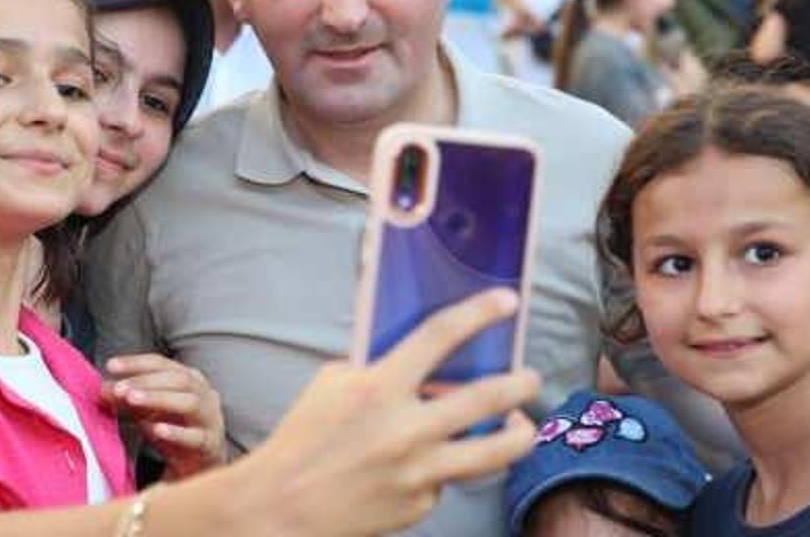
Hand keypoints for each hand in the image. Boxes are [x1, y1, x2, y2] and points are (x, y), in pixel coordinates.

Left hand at [103, 354, 226, 479]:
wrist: (199, 465)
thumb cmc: (175, 430)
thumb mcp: (148, 411)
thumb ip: (127, 399)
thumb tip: (103, 389)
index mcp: (190, 379)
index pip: (162, 364)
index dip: (136, 363)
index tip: (111, 366)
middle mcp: (204, 394)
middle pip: (178, 379)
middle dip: (146, 381)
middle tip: (119, 388)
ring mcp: (210, 419)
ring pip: (189, 403)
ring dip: (159, 399)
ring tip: (132, 400)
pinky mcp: (209, 444)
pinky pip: (195, 436)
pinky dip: (175, 432)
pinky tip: (156, 429)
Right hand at [229, 288, 540, 535]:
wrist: (279, 509)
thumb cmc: (304, 438)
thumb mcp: (333, 384)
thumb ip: (379, 367)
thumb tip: (425, 359)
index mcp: (379, 388)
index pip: (440, 336)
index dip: (479, 313)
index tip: (507, 301)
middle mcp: (406, 430)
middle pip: (489, 398)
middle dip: (522, 382)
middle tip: (530, 376)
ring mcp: (418, 472)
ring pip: (497, 451)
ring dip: (519, 431)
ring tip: (518, 423)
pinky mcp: (421, 505)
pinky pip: (448, 479)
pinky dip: (442, 467)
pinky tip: (424, 465)